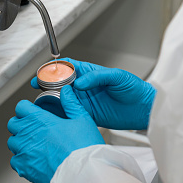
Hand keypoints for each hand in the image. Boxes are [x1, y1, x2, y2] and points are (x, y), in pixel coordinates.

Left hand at [7, 85, 104, 182]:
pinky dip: (21, 160)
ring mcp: (23, 151)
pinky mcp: (24, 167)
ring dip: (20, 142)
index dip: (27, 109)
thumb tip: (66, 92)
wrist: (83, 175)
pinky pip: (15, 161)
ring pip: (12, 142)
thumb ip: (71, 103)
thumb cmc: (84, 148)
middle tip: (35, 129)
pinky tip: (34, 159)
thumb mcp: (82, 119)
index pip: (21, 107)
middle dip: (22, 124)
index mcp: (39, 119)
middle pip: (13, 124)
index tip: (33, 113)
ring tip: (35, 145)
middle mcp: (28, 134)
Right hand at [31, 58, 155, 129]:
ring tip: (43, 100)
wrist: (144, 109)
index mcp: (91, 74)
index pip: (68, 68)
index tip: (45, 71)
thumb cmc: (134, 89)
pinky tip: (55, 114)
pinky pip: (71, 113)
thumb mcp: (116, 77)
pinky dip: (62, 113)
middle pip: (61, 83)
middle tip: (39, 85)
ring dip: (52, 99)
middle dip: (48, 83)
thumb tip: (79, 82)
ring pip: (63, 98)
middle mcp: (85, 87)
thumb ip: (97, 77)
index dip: (55, 69)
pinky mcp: (88, 114)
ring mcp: (85, 101)